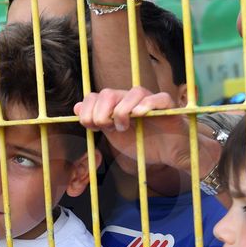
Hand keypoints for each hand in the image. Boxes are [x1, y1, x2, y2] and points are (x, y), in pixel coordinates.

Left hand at [75, 88, 189, 171]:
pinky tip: (138, 115)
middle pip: (109, 93)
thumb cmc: (142, 143)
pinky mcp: (169, 107)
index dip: (89, 111)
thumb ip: (97, 122)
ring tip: (123, 128)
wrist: (169, 153)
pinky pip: (159, 98)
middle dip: (101, 113)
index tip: (93, 128)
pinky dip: (147, 105)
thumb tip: (76, 107)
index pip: (95, 96)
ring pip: (133, 93)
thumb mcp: (114, 135)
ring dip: (122, 112)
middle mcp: (132, 98)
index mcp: (117, 104)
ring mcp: (151, 100)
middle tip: (108, 128)